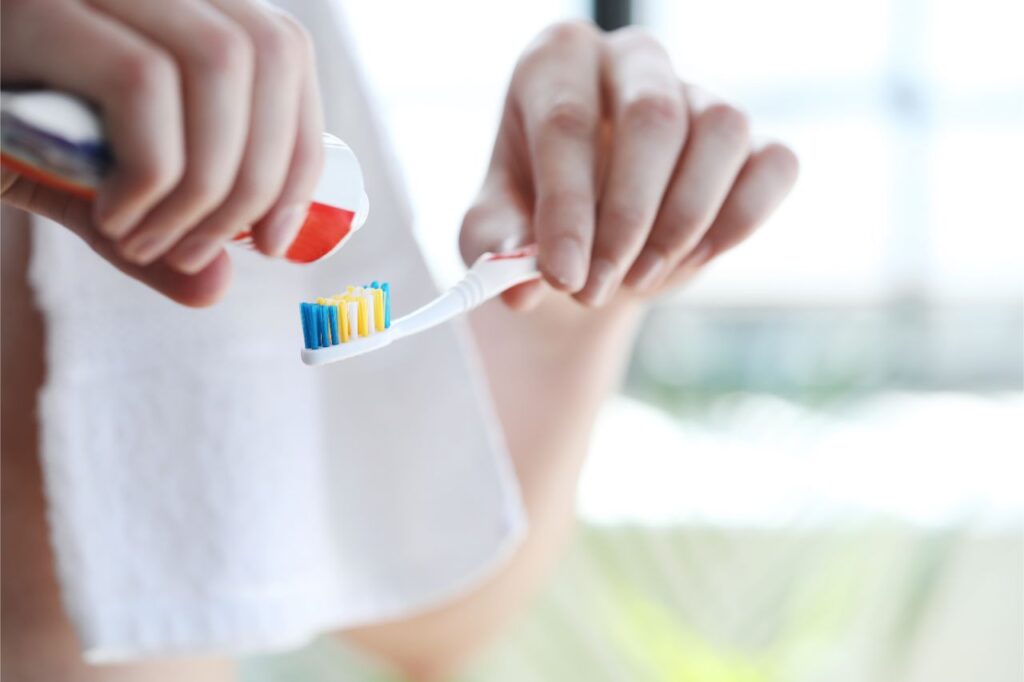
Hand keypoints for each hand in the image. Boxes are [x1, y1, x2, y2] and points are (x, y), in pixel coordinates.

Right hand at [1, 0, 323, 303]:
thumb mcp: (81, 181)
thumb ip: (154, 227)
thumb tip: (217, 288)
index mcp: (166, 3)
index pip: (283, 49)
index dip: (302, 151)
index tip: (278, 235)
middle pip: (267, 53)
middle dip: (260, 179)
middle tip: (203, 251)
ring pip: (221, 61)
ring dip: (206, 183)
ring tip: (151, 242)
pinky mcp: (27, 8)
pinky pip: (140, 81)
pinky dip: (152, 171)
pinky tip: (114, 217)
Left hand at [459, 22, 798, 309]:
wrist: (585, 247)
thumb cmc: (533, 224)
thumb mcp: (495, 236)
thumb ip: (496, 253)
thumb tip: (521, 285)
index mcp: (557, 64)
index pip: (568, 124)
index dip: (567, 208)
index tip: (563, 276)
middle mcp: (632, 61)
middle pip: (654, 118)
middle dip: (627, 219)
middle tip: (595, 289)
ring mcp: (698, 94)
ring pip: (722, 133)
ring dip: (683, 223)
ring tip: (638, 279)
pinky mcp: (749, 140)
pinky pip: (775, 165)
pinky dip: (740, 221)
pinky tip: (692, 259)